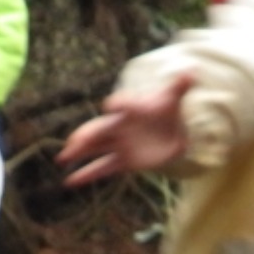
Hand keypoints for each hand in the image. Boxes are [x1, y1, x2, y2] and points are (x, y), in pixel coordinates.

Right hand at [57, 76, 193, 185]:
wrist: (169, 131)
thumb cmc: (167, 112)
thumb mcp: (173, 100)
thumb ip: (180, 87)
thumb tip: (192, 71)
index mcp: (131, 110)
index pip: (122, 104)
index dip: (119, 104)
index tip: (112, 106)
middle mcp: (120, 126)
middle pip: (100, 129)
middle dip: (86, 135)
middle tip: (73, 142)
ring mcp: (119, 144)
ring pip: (96, 148)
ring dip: (79, 153)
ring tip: (61, 159)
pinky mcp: (123, 161)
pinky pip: (103, 168)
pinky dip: (87, 175)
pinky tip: (70, 181)